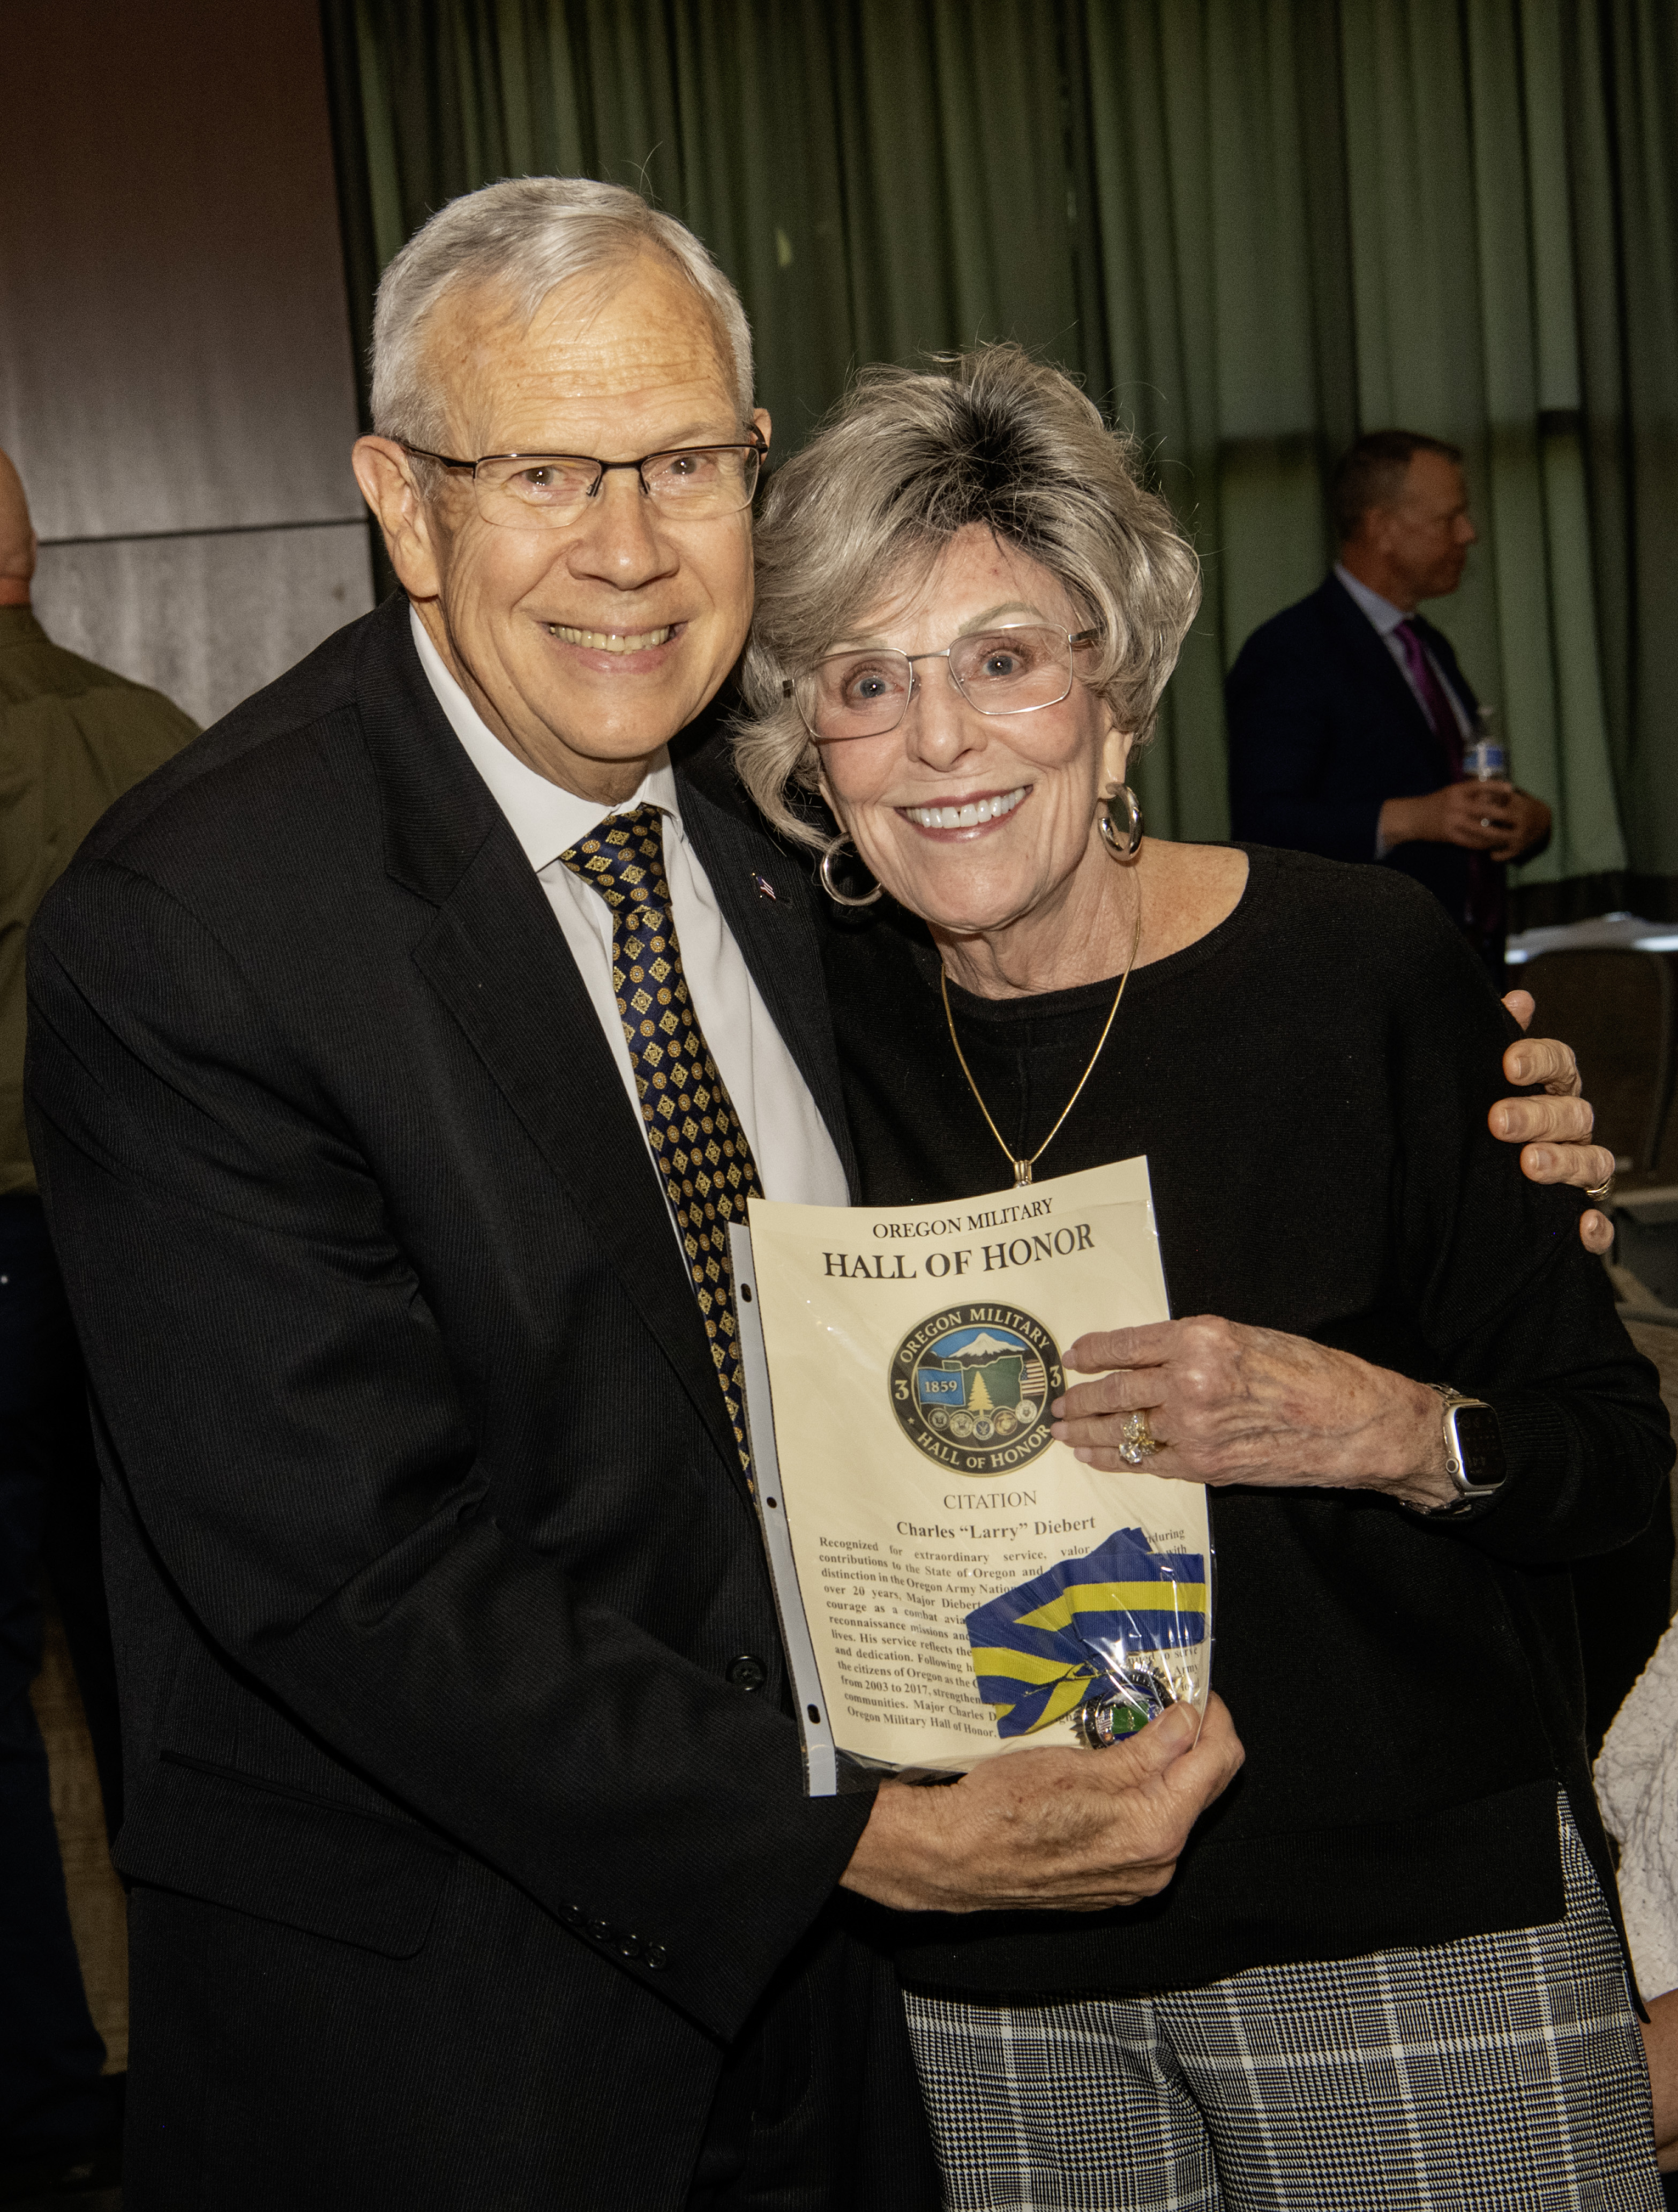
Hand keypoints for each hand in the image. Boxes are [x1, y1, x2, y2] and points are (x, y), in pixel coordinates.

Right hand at [840, 1694, 1242, 1912]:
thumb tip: (1189, 1721)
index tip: (1195, 1688)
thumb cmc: (1007, 1807)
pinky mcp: (1112, 1883)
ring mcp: (1135, 1878)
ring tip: (1134, 1730)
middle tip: (1170, 1701)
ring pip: (1175, 1809)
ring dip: (1166, 1768)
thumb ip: (1148, 1749)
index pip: (1218, 1762)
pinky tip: (1113, 1771)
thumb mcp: (1079, 1762)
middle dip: (1195, 1739)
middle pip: (1204, 1788)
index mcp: (1156, 1828)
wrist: (956, 1856)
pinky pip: (1147, 1832)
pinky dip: (1143, 1797)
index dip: (1213, 1715)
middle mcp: (1157, 1863)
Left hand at [1050, 1318, 1455, 1511]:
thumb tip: (1150, 1359)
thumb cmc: (1309, 1373)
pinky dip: (1115, 1460)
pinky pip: (1145, 1461)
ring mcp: (1192, 1427)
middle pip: (1115, 1390)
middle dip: (1080, 1399)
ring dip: (1087, 1431)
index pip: (1126, 1344)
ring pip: (1123, 1429)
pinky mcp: (1203, 1465)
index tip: (1073, 1357)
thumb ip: (1195, 1348)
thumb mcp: (1247, 1338)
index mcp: (1199, 1337)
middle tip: (1058, 1403)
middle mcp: (1188, 1380)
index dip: (1093, 1352)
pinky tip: (1096, 1457)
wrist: (1351, 1422)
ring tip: (1063, 1431)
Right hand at [1379, 781, 1548, 859]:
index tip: (1511, 789)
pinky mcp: (1450, 835)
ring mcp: (1453, 821)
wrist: (1413, 817)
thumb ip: (1468, 794)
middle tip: (1516, 818)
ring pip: (1480, 829)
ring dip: (1495, 834)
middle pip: (1484, 809)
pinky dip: (1483, 844)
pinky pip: (1471, 841)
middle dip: (1502, 815)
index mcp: (1456, 791)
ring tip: (1507, 836)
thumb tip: (1492, 796)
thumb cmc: (1434, 803)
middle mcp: (1456, 805)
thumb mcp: (1450, 792)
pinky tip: (1491, 846)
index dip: (1496, 787)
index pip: (1480, 786)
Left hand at [1495, 990, 1614, 1254]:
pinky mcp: (1580, 1214)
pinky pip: (1601, 1223)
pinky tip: (1581, 1226)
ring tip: (1530, 1165)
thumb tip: (1517, 1000)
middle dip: (1538, 1116)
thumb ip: (1500, 1041)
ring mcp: (1580, 1170)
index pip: (1560, 1064)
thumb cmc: (1492, 1118)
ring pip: (1592, 1162)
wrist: (1480, 1186)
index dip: (1539, 1060)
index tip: (1509, 1062)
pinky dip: (1595, 1227)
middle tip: (1499, 1121)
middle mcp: (1571, 1128)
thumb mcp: (1488, 1081)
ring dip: (1563, 1163)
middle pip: (1572, 1114)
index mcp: (1552, 1091)